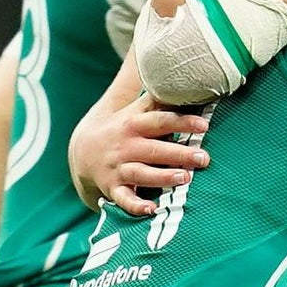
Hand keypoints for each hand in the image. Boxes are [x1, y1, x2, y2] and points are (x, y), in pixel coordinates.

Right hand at [76, 94, 212, 217]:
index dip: (182, 122)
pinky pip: (124, 199)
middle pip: (154, 149)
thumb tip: (183, 77)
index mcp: (134, 124)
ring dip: (162, 176)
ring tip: (185, 178)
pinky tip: (151, 209)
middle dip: (179, 153)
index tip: (204, 125)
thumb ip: (157, 99)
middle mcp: (126, 146)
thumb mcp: (133, 111)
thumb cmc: (121, 129)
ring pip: (142, 173)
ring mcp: (119, 168)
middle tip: (203, 158)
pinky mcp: (113, 188)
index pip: (160, 120)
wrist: (82, 151)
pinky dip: (136, 206)